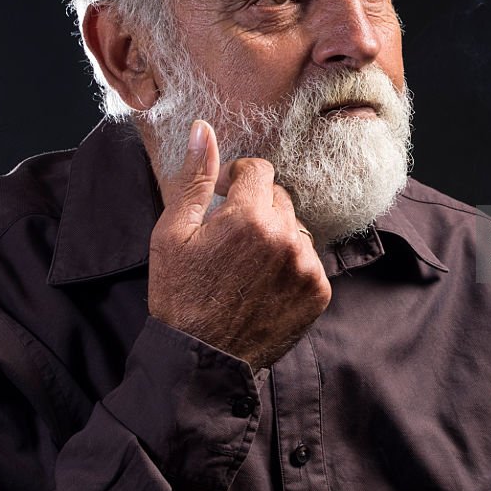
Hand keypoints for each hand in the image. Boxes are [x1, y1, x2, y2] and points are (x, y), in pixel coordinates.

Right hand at [148, 120, 331, 368]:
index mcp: (248, 217)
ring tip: (247, 266)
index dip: (238, 181)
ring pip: (295, 228)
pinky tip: (264, 285)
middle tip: (231, 239)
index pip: (259, 170)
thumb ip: (195, 178)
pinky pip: (308, 259)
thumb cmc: (180, 295)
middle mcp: (285, 237)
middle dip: (256, 209)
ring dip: (276, 237)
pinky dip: (290, 266)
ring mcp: (306, 265)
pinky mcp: (318, 291)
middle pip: (279, 197)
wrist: (202, 361)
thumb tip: (204, 129)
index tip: (223, 200)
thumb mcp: (172, 234)